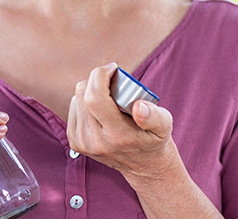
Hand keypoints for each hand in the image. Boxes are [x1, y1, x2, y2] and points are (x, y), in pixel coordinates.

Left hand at [66, 63, 174, 183]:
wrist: (143, 168)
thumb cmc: (153, 141)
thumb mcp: (164, 126)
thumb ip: (154, 116)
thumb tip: (139, 106)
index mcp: (117, 135)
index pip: (95, 98)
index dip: (101, 75)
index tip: (113, 69)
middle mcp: (95, 141)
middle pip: (83, 93)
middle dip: (97, 80)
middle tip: (113, 82)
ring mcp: (83, 143)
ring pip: (76, 98)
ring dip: (90, 91)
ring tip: (108, 99)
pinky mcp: (75, 142)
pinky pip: (73, 108)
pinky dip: (84, 102)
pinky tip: (99, 109)